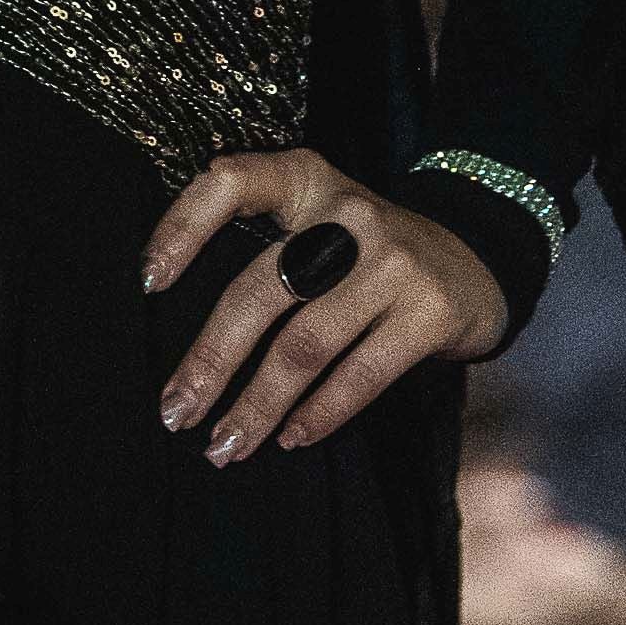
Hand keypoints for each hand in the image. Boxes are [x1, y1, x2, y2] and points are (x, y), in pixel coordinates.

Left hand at [141, 147, 506, 461]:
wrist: (477, 257)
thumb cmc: (366, 253)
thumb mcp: (319, 223)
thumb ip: (266, 253)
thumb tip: (191, 346)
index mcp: (305, 180)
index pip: (230, 183)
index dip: (182, 227)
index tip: (148, 282)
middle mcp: (346, 213)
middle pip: (259, 290)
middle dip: (210, 361)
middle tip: (176, 412)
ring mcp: (391, 261)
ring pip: (304, 345)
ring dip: (257, 405)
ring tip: (225, 445)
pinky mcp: (429, 311)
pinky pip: (360, 375)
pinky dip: (319, 415)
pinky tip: (291, 438)